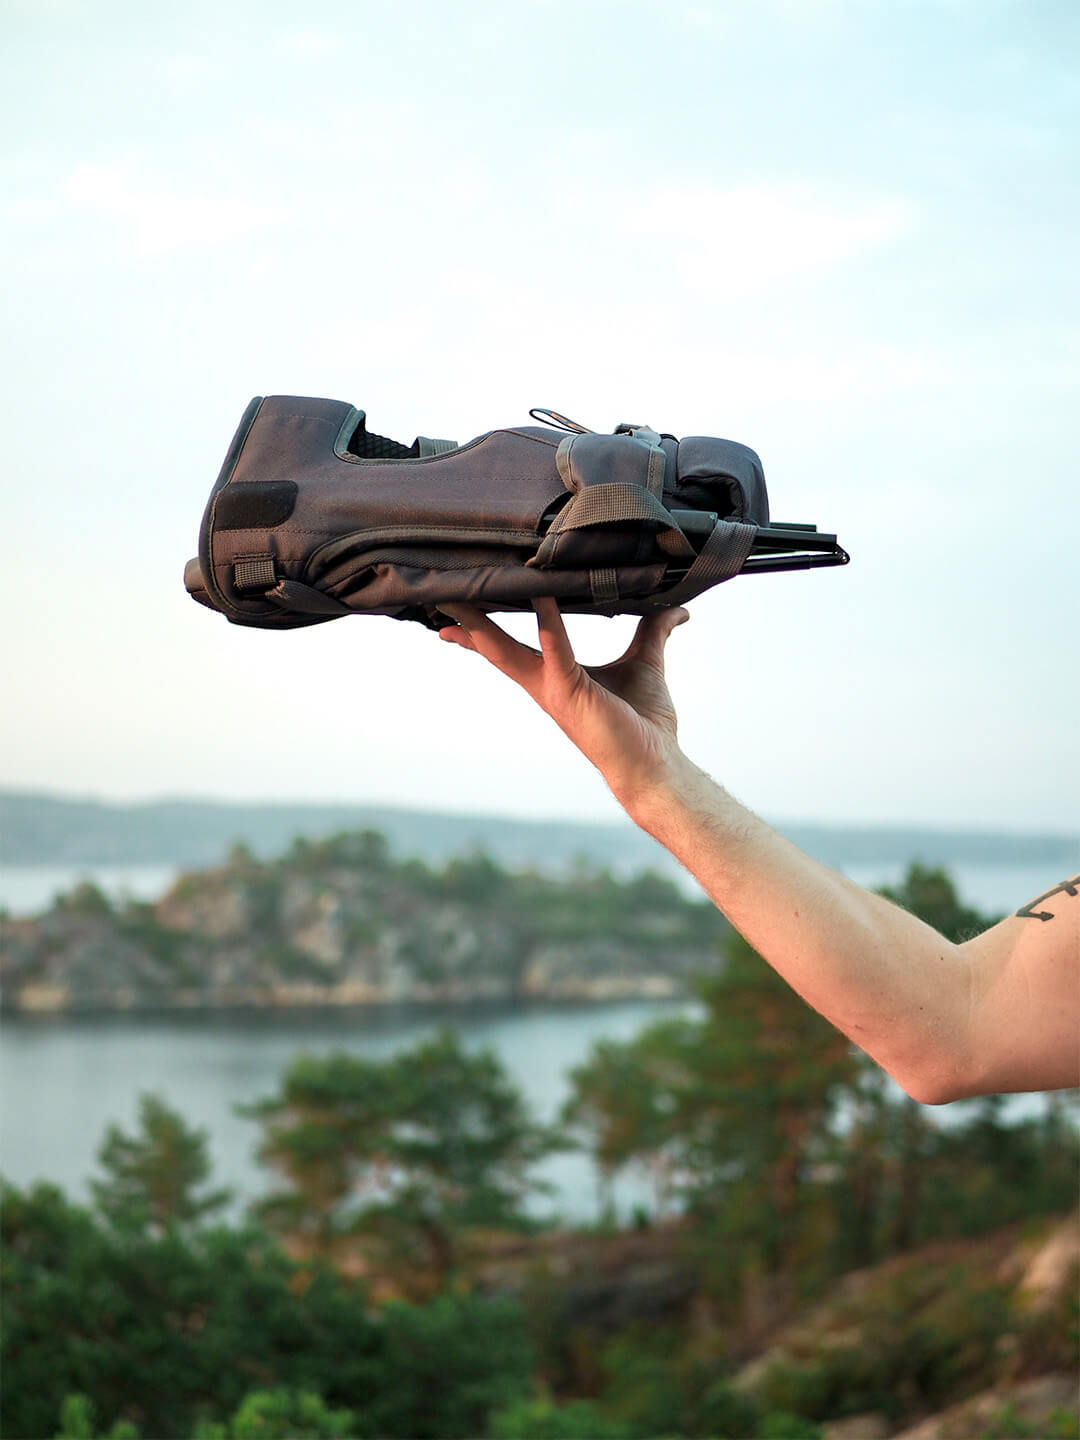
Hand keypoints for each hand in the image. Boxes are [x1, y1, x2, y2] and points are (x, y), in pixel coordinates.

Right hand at [437, 597, 689, 804]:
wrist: (656, 764)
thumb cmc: (646, 722)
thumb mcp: (646, 662)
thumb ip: (653, 631)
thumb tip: (676, 610)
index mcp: (554, 677)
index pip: (508, 647)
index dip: (480, 628)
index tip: (456, 606)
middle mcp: (544, 684)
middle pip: (495, 647)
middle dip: (466, 622)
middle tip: (440, 596)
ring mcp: (553, 689)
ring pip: (507, 650)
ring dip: (481, 624)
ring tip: (460, 596)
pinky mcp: (572, 691)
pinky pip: (556, 648)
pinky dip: (548, 620)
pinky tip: (540, 595)